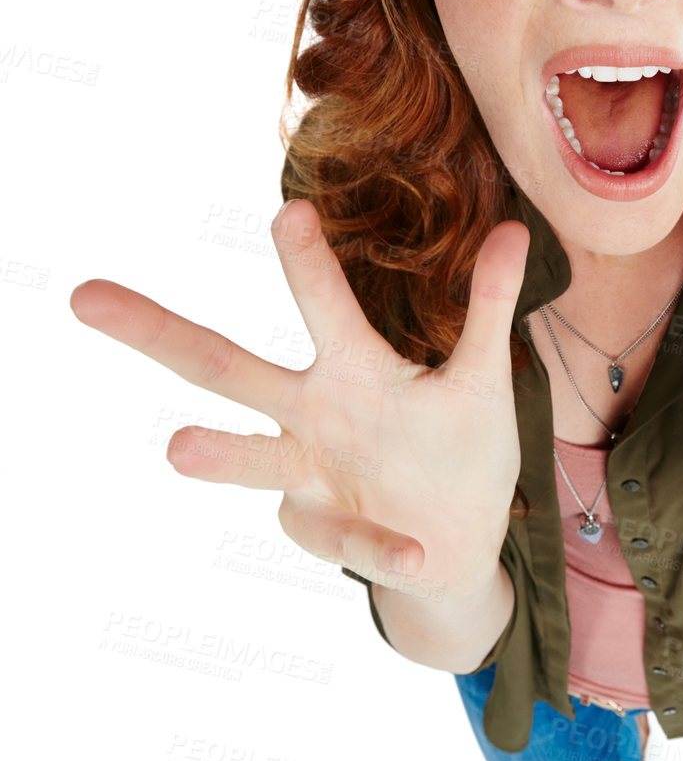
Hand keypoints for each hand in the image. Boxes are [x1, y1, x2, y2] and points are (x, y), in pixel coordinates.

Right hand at [69, 201, 530, 597]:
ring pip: (251, 460)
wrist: (456, 549)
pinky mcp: (325, 532)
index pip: (321, 305)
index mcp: (352, 368)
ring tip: (176, 446)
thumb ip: (491, 310)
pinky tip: (413, 552)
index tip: (291, 208)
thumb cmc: (457, 450)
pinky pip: (350, 538)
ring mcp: (308, 476)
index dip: (306, 261)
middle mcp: (312, 414)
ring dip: (218, 454)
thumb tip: (517, 228)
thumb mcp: (483, 379)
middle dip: (157, 332)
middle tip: (88, 295)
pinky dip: (381, 546)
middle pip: (226, 366)